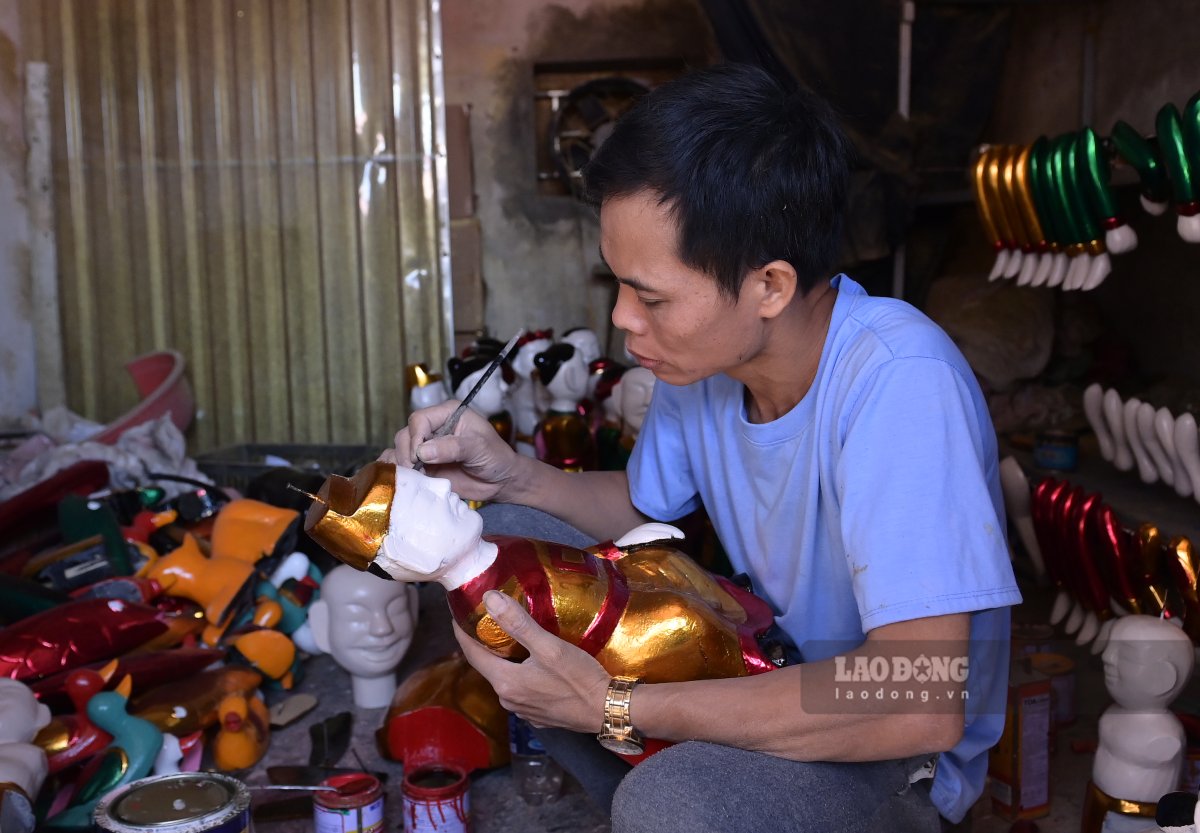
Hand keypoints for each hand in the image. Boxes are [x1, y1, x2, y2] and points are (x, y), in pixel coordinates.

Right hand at [380, 400, 522, 503]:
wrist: (500, 481)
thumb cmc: (496, 458)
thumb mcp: (479, 448)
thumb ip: (453, 448)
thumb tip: (423, 452)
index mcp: (448, 413)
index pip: (419, 419)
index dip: (416, 437)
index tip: (419, 457)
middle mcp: (434, 427)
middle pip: (405, 434)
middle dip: (407, 453)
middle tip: (416, 470)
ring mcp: (427, 447)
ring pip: (400, 449)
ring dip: (401, 463)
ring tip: (412, 476)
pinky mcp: (424, 465)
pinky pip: (400, 463)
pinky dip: (396, 470)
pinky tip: (401, 478)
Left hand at [453, 590, 610, 731]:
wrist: (608, 709)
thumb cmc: (579, 678)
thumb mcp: (549, 646)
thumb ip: (517, 623)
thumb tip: (488, 599)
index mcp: (506, 682)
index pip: (472, 654)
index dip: (462, 633)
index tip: (457, 615)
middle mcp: (509, 700)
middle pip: (488, 667)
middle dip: (484, 644)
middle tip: (486, 620)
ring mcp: (524, 711)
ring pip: (506, 679)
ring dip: (504, 660)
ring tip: (509, 638)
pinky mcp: (539, 715)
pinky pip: (522, 690)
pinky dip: (520, 674)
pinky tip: (531, 663)